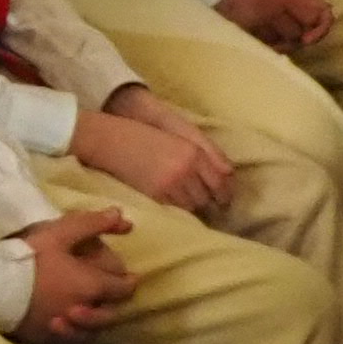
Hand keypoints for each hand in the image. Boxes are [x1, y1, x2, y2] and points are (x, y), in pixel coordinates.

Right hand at [20, 204, 135, 340]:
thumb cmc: (30, 257)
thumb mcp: (61, 233)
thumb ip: (93, 224)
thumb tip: (122, 216)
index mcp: (91, 286)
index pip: (121, 289)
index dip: (129, 283)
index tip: (131, 279)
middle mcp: (84, 311)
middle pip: (109, 315)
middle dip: (114, 305)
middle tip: (111, 296)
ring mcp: (64, 328)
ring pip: (90, 331)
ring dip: (94, 321)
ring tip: (88, 311)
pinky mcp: (44, 337)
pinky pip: (66, 338)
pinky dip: (70, 331)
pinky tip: (63, 322)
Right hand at [71, 98, 230, 214]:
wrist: (113, 141)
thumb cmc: (146, 134)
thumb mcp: (181, 135)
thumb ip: (209, 151)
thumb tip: (229, 173)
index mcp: (194, 152)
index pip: (221, 181)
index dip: (225, 193)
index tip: (224, 199)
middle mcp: (186, 170)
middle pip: (207, 196)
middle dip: (209, 201)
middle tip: (208, 204)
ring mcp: (170, 184)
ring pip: (192, 205)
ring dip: (194, 206)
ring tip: (190, 204)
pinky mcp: (155, 195)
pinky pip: (175, 209)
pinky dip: (179, 209)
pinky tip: (175, 204)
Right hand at [221, 0, 332, 50]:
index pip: (313, 17)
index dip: (321, 25)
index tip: (317, 25)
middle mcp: (271, 14)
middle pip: (295, 35)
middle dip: (300, 32)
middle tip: (299, 25)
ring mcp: (253, 24)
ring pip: (276, 42)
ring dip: (282, 39)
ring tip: (281, 31)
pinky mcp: (237, 28)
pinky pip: (258, 42)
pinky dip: (265, 40)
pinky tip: (263, 33)